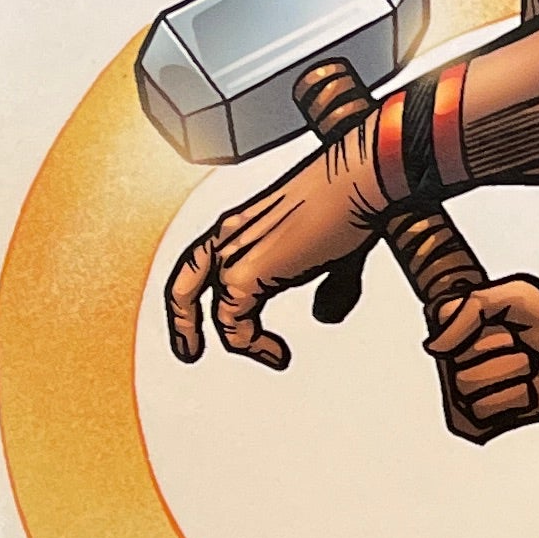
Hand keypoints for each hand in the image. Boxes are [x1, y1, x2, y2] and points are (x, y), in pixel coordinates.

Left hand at [164, 124, 387, 369]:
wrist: (355, 180)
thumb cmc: (348, 199)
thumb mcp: (334, 252)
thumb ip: (328, 287)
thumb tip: (324, 315)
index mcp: (241, 223)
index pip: (204, 263)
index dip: (204, 294)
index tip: (224, 317)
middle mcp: (228, 236)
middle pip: (184, 285)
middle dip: (183, 324)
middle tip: (190, 352)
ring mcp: (231, 255)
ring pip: (212, 313)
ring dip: (242, 344)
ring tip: (271, 357)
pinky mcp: (243, 276)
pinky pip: (233, 327)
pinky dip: (255, 347)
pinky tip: (278, 355)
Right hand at [423, 277, 538, 433]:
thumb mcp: (516, 296)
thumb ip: (470, 309)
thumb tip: (435, 345)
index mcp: (476, 323)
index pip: (443, 328)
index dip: (472, 330)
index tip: (502, 326)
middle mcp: (476, 354)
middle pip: (454, 363)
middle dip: (497, 353)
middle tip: (521, 345)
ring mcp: (486, 384)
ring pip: (468, 388)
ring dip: (508, 376)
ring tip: (528, 367)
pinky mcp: (498, 410)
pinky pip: (484, 411)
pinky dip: (514, 399)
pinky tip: (529, 389)